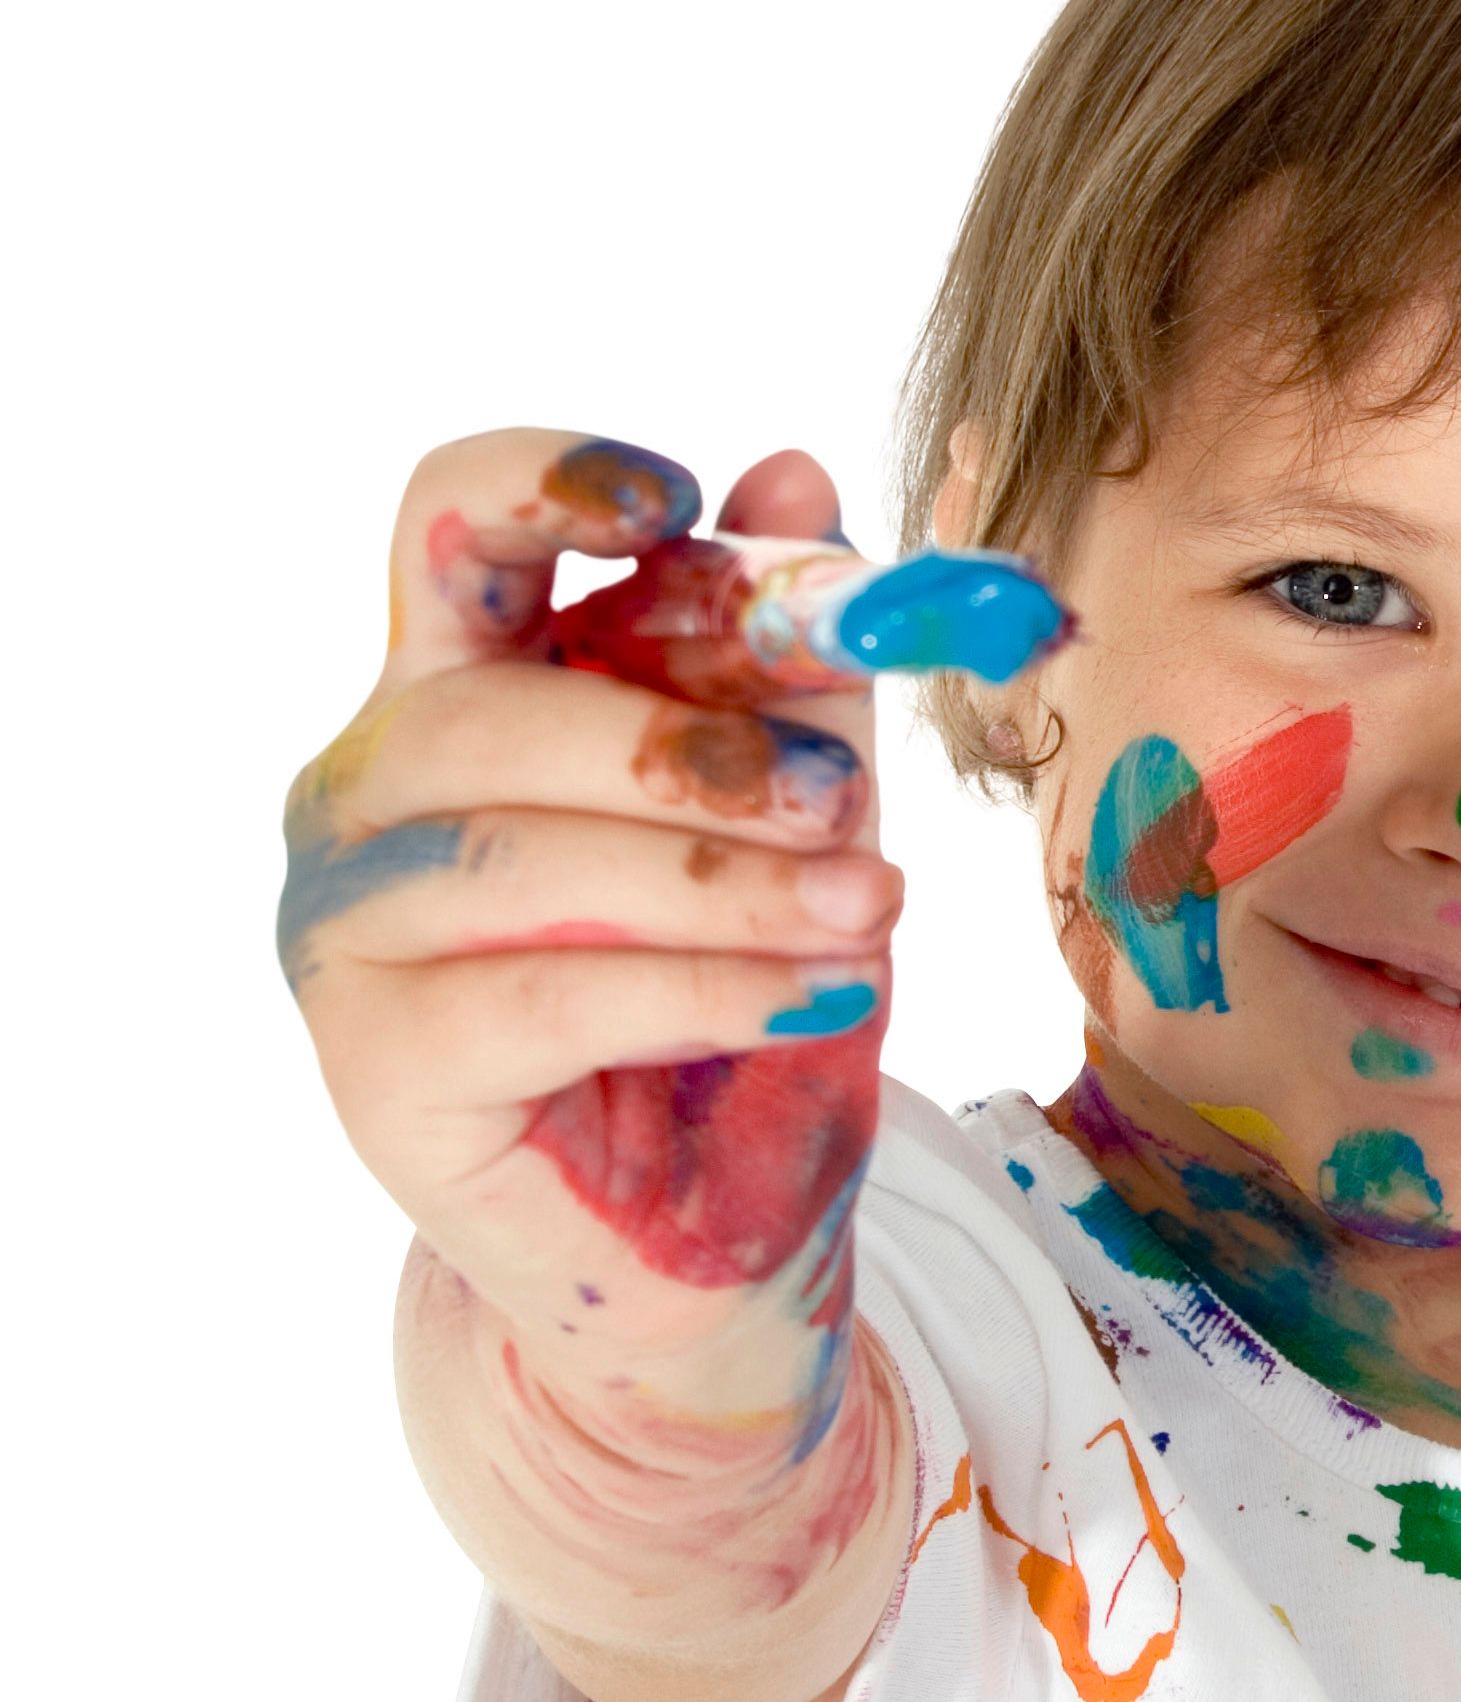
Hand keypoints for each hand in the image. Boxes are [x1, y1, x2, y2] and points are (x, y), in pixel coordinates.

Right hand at [282, 431, 895, 1427]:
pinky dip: (705, 986)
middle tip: (853, 796)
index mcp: (466, 682)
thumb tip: (799, 473)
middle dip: (694, 744)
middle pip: (495, 707)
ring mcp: (347, 932)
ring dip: (722, 878)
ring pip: (519, 858)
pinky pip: (542, 999)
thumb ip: (793, 663)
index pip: (449, 522)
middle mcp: (368, 788)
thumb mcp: (808, 813)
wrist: (718, 1228)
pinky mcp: (376, 1068)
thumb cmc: (749, 993)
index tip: (670, 500)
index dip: (541, 483)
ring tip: (872, 908)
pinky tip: (821, 994)